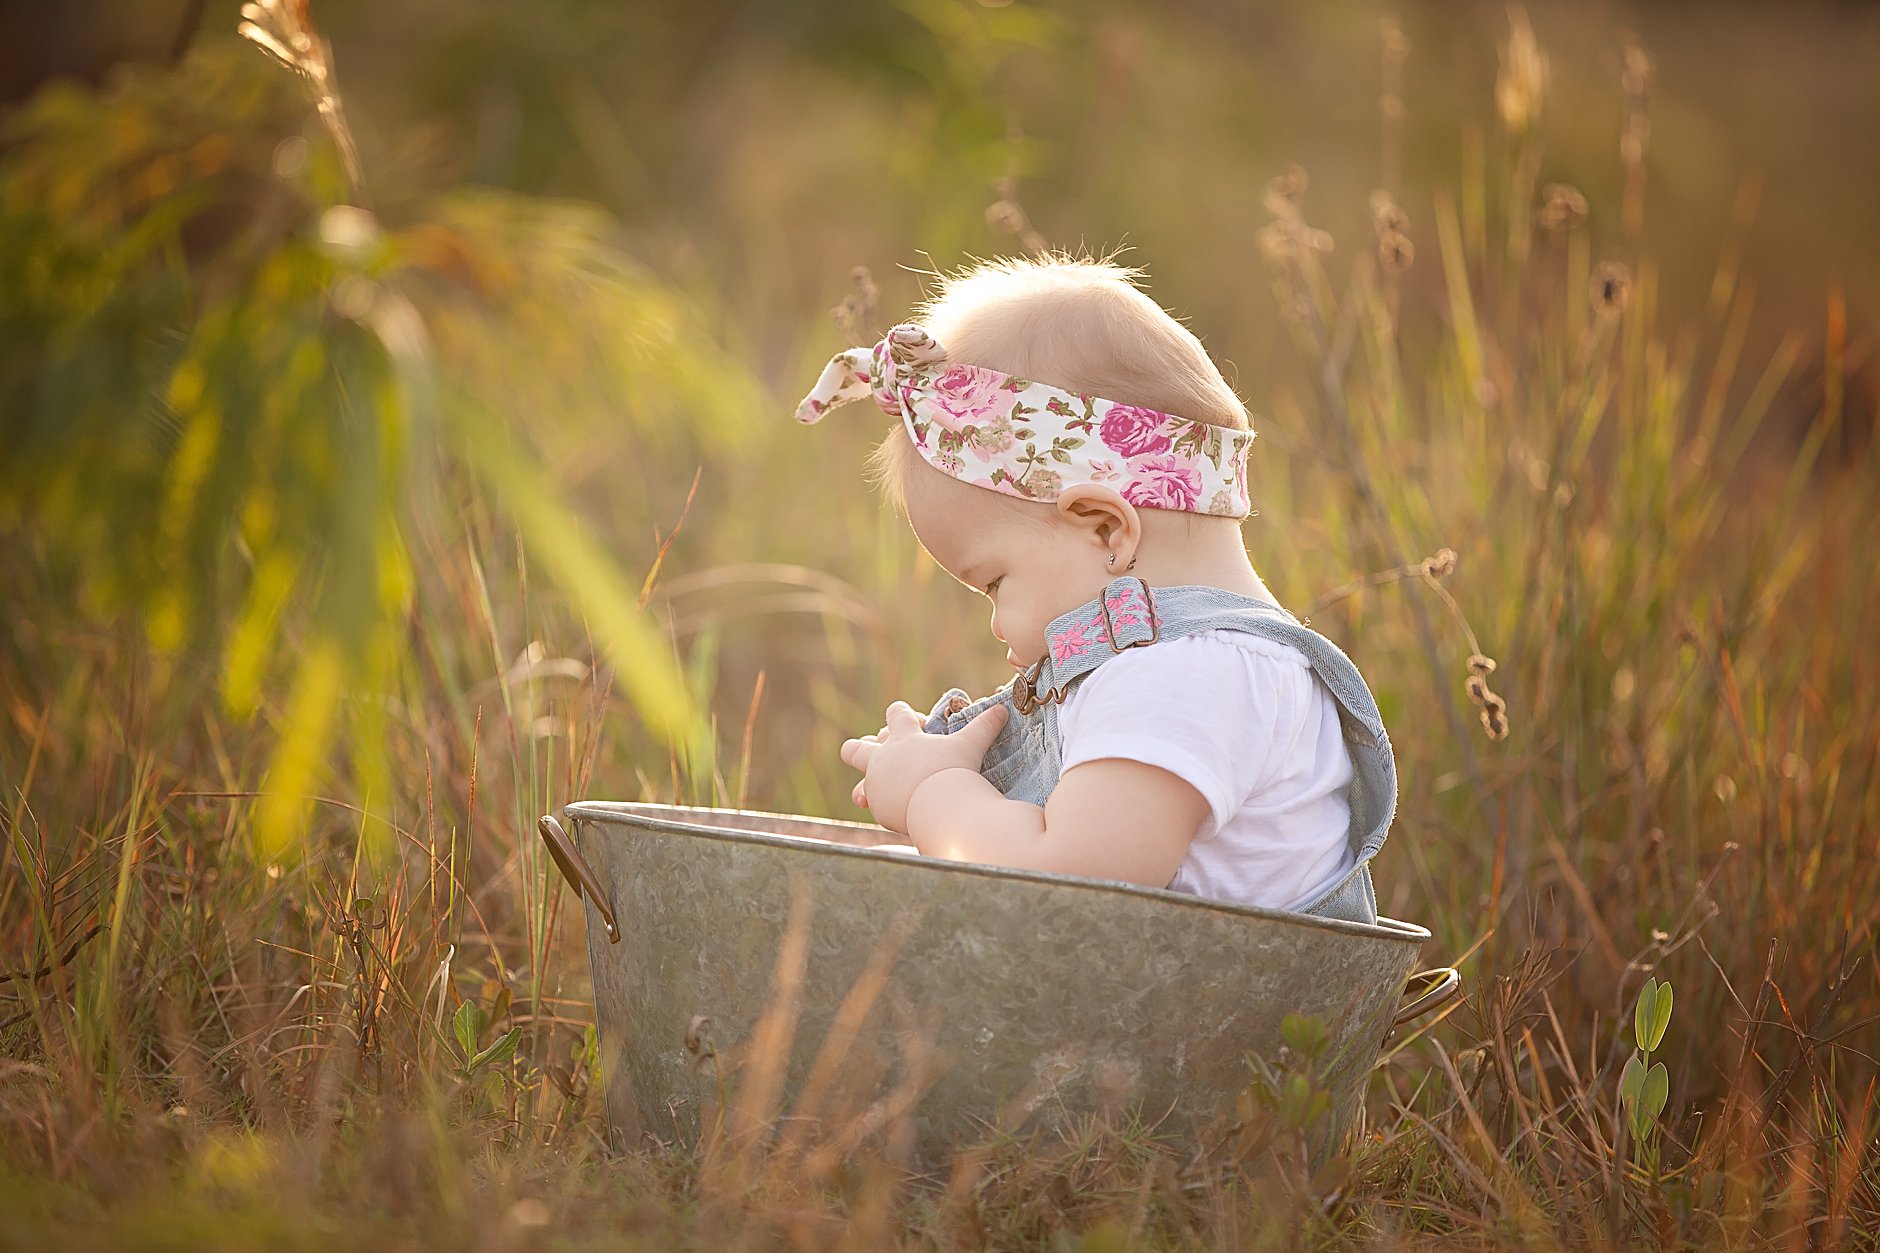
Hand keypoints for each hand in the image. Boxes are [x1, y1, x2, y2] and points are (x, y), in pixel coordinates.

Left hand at [840, 700, 1008, 833]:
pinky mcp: (878, 806)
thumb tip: (1004, 710)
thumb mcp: (970, 745)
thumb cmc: (953, 769)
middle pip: (857, 748)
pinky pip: (873, 805)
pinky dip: (879, 806)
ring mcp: (877, 783)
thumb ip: (984, 727)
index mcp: (903, 736)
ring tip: (870, 789)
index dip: (904, 715)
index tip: (919, 723)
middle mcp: (883, 758)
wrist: (939, 803)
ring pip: (860, 780)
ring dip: (866, 784)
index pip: (897, 714)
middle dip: (861, 748)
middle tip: (874, 752)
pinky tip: (888, 810)